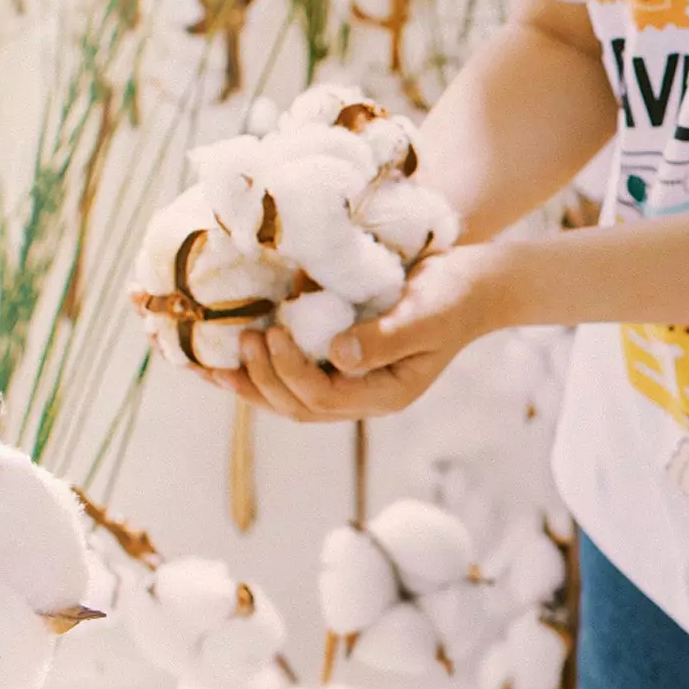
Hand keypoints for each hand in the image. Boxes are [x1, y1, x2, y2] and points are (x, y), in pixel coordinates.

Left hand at [209, 243, 528, 421]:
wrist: (474, 282)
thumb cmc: (454, 294)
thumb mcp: (427, 313)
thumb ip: (386, 338)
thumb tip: (337, 355)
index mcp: (387, 393)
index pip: (325, 397)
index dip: (289, 372)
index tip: (272, 333)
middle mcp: (365, 396)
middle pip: (300, 406)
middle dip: (262, 381)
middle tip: (241, 342)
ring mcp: (354, 381)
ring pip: (292, 398)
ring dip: (253, 383)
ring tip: (214, 365)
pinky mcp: (344, 360)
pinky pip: (296, 374)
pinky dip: (263, 368)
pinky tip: (236, 354)